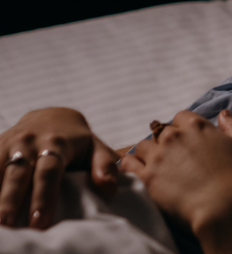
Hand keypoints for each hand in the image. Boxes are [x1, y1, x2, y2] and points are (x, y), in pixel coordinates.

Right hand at [0, 108, 118, 228]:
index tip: (39, 222)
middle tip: (7, 226)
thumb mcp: (95, 147)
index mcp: (57, 143)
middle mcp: (29, 142)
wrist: (50, 116)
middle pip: (18, 175)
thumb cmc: (76, 140)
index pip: (49, 172)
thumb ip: (104, 165)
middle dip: (10, 201)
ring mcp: (8, 145)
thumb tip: (110, 188)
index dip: (44, 197)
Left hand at [120, 110, 231, 236]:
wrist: (224, 208)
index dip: (184, 128)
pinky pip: (128, 164)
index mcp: (197, 126)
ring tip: (157, 167)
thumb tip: (224, 113)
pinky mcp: (147, 177)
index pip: (182, 117)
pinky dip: (131, 165)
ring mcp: (158, 156)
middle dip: (167, 142)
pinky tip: (138, 172)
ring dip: (149, 153)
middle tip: (176, 158)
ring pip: (143, 146)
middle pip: (162, 131)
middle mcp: (174, 137)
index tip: (189, 141)